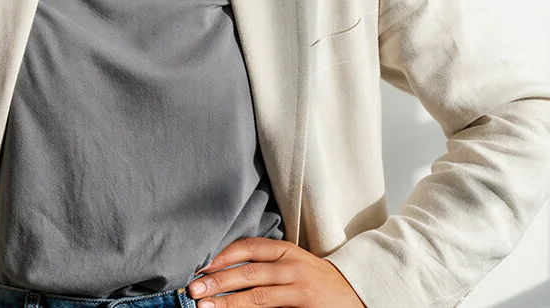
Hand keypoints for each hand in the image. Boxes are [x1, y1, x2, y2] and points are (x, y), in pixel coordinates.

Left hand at [185, 237, 363, 307]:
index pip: (250, 247)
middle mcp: (293, 267)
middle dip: (219, 281)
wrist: (355, 293)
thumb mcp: (291, 262)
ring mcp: (300, 290)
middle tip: (194, 288)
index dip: (224, 256)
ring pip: (258, 297)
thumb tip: (220, 271)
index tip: (202, 266)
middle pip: (249, 273)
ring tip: (207, 306)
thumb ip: (263, 263)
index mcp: (287, 250)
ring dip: (230, 302)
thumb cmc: (314, 278)